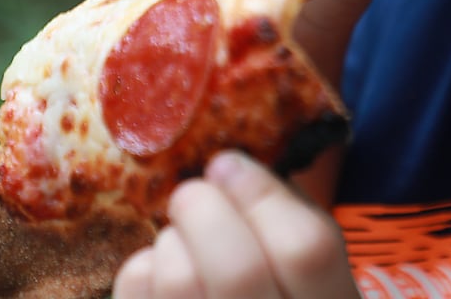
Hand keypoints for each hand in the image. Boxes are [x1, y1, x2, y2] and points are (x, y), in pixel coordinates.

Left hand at [114, 152, 358, 298]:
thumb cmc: (279, 294)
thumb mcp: (313, 268)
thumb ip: (288, 220)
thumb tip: (232, 170)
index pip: (307, 249)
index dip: (262, 195)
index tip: (230, 164)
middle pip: (238, 270)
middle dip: (205, 210)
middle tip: (193, 192)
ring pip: (179, 283)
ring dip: (172, 241)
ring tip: (182, 238)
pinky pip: (138, 296)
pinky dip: (143, 270)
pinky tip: (162, 270)